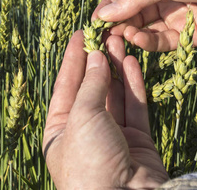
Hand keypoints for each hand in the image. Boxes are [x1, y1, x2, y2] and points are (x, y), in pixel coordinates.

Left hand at [43, 31, 167, 188]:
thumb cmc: (89, 162)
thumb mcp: (82, 117)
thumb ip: (91, 84)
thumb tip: (95, 56)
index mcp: (60, 132)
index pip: (65, 87)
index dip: (73, 59)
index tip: (81, 34)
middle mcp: (85, 133)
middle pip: (91, 89)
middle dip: (98, 60)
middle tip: (104, 33)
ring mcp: (112, 137)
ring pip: (114, 95)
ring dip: (116, 68)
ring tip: (119, 41)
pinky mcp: (137, 141)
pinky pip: (134, 107)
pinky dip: (133, 85)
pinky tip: (132, 62)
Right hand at [93, 0, 196, 51]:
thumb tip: (102, 13)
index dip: (108, 8)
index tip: (92, 21)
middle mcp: (165, 0)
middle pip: (133, 16)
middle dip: (117, 25)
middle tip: (101, 35)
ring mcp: (178, 20)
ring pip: (146, 31)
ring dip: (130, 34)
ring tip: (118, 36)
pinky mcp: (191, 38)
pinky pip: (164, 43)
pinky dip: (148, 43)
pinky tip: (136, 38)